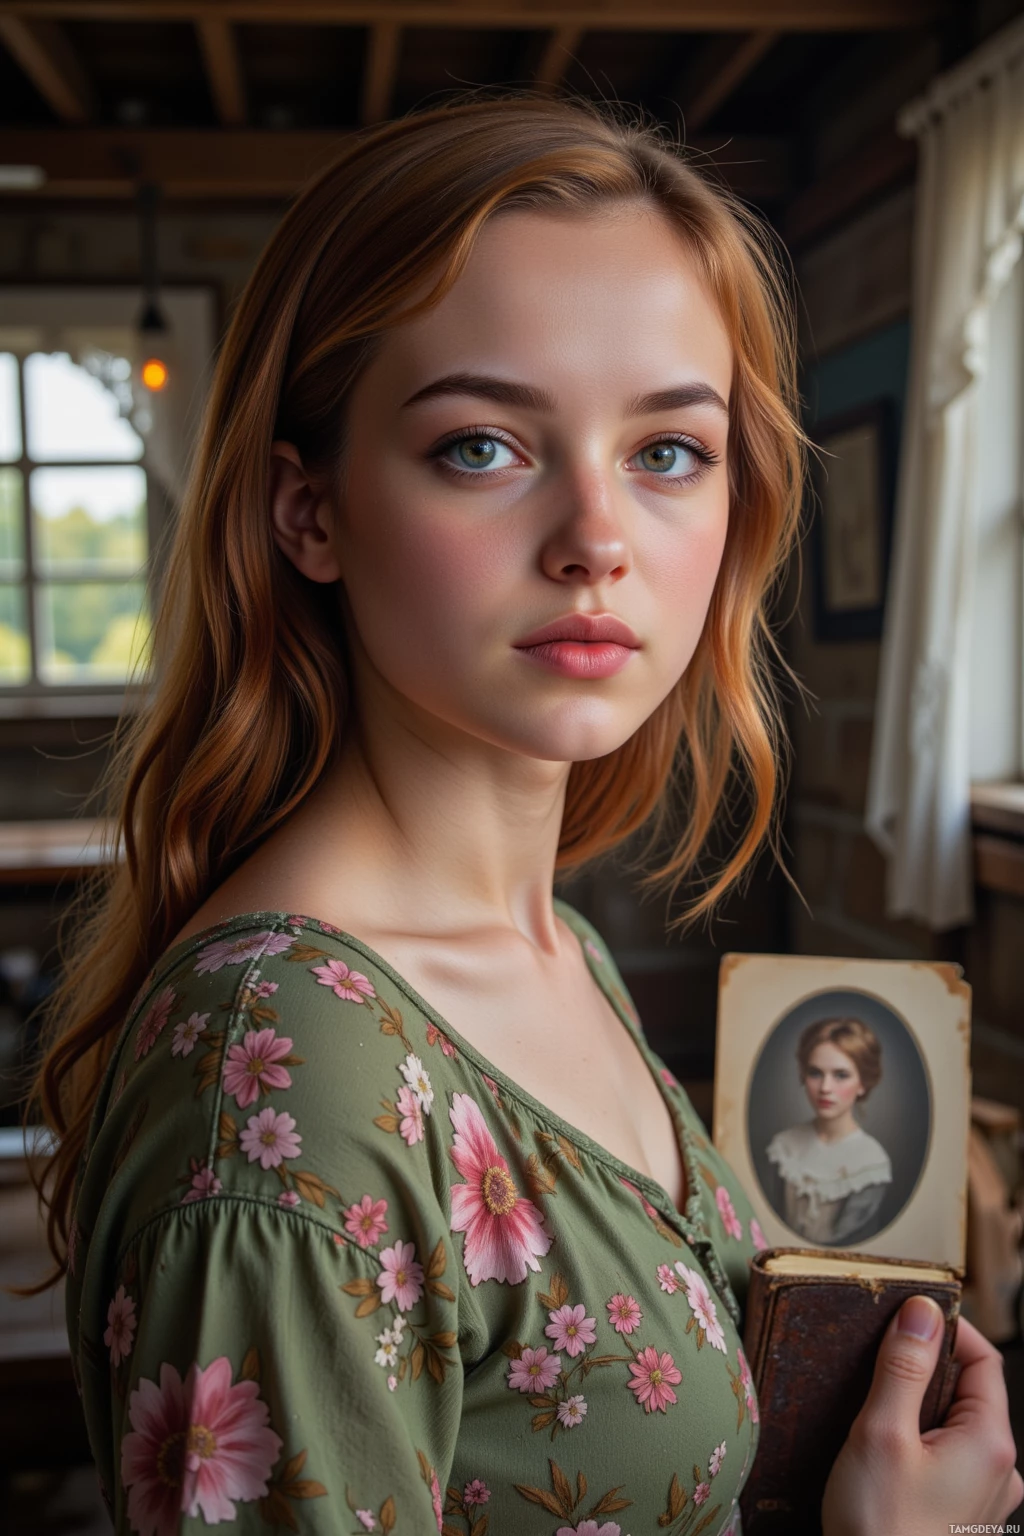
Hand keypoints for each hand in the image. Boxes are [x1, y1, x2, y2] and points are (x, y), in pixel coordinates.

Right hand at [822, 1294, 1021, 1535]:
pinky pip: (951, 1459)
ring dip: (921, 1407)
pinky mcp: (964, 1517)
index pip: (984, 1359)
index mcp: (991, 1443)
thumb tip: (922, 1311)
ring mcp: (987, 1499)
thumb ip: (904, 1367)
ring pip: (958, 1426)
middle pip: (971, 1392)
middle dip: (927, 1369)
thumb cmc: (879, 1527)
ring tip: (876, 1410)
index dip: (948, 1328)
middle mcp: (1002, 1471)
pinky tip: (884, 1451)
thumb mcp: (881, 1433)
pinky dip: (921, 1441)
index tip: (905, 1316)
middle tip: (879, 1361)